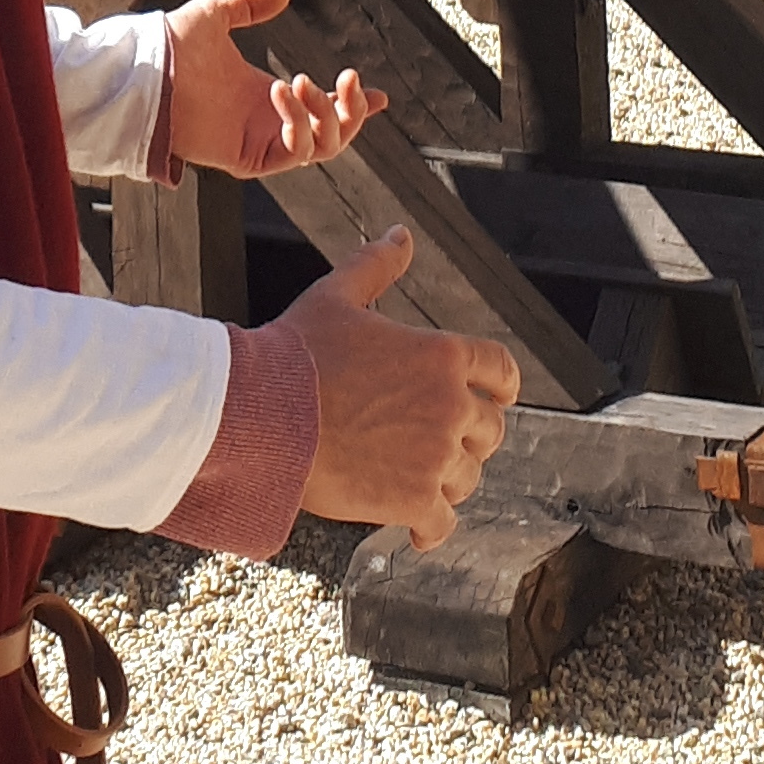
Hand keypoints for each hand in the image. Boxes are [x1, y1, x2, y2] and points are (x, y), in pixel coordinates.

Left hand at [165, 0, 384, 178]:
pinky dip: (297, 125)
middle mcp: (270, 124)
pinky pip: (292, 154)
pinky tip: (283, 93)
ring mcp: (261, 143)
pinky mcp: (248, 160)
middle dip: (352, 111)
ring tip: (303, 81)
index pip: (323, 109)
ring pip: (321, 147)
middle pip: (334, 135)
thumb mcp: (216, 15)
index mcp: (267, 97)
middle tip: (348, 79)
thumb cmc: (171, 48)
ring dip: (326, 116)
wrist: (146, 71)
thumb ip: (250, 5)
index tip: (381, 94)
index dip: (355, 104)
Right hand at [272, 231, 518, 539]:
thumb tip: (400, 235)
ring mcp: (436, 455)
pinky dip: (431, 527)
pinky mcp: (414, 499)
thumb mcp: (336, 296)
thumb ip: (376, 266)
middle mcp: (450, 405)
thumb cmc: (295, 354)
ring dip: (446, 480)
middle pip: (489, 429)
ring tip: (414, 480)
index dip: (500, 386)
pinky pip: (442, 523)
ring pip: (467, 477)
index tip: (495, 398)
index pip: (500, 370)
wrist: (262, 414)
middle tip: (436, 443)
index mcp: (441, 354)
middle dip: (468, 437)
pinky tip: (416, 528)